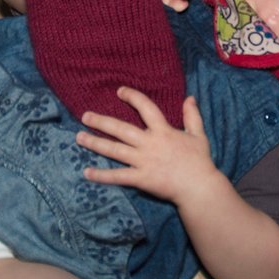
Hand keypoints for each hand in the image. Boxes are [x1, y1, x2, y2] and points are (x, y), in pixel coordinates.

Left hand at [79, 89, 220, 205]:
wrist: (199, 187)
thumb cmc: (199, 161)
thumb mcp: (198, 135)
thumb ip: (192, 116)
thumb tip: (189, 97)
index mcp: (163, 131)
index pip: (145, 108)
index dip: (132, 97)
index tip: (119, 91)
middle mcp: (149, 143)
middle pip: (120, 129)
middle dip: (101, 121)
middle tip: (85, 116)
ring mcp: (143, 161)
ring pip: (114, 150)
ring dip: (95, 143)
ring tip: (79, 138)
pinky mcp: (140, 178)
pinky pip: (117, 176)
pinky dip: (101, 175)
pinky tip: (87, 172)